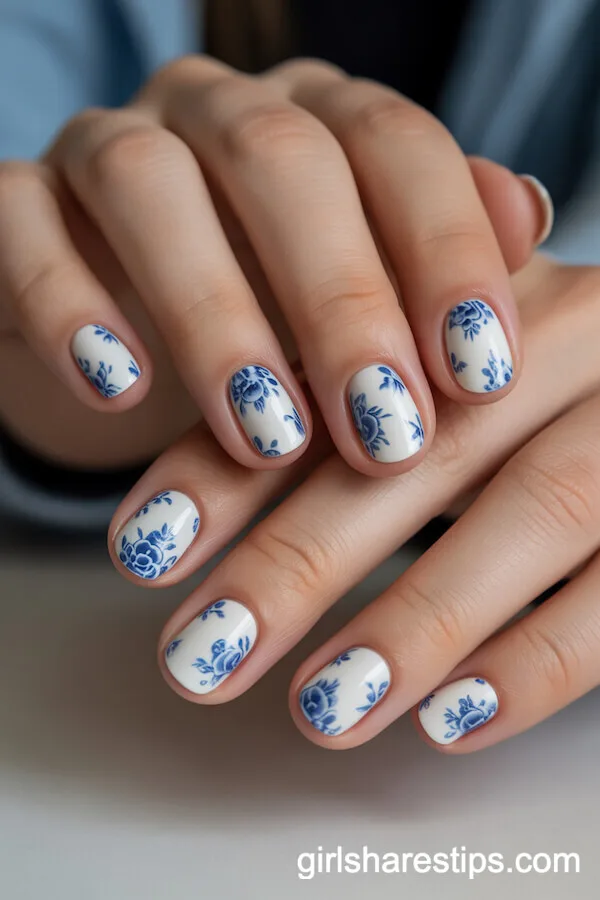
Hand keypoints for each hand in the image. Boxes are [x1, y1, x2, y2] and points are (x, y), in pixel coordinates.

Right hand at [0, 57, 548, 474]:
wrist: (124, 328)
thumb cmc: (267, 320)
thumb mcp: (361, 302)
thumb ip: (433, 260)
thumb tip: (526, 212)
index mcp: (314, 122)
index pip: (394, 145)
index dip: (445, 251)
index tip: (482, 374)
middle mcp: (213, 115)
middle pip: (281, 160)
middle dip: (341, 302)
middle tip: (385, 431)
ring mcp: (105, 149)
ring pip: (146, 183)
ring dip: (215, 319)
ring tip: (266, 438)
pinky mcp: (15, 202)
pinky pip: (21, 226)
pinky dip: (66, 306)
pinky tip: (118, 389)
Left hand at [108, 255, 599, 750]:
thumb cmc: (534, 383)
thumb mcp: (444, 361)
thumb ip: (354, 375)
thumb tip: (232, 429)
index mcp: (478, 292)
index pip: (332, 373)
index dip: (232, 464)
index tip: (143, 550)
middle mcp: (566, 335)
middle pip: (425, 448)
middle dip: (302, 559)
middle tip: (202, 656)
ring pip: (536, 512)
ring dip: (420, 619)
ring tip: (320, 711)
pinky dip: (539, 661)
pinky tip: (453, 722)